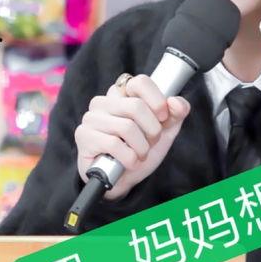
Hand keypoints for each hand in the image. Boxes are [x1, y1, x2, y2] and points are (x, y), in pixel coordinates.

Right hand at [74, 74, 190, 200]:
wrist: (123, 179)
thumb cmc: (140, 149)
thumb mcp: (165, 130)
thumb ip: (176, 113)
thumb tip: (176, 103)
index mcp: (122, 93)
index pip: (141, 82)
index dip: (158, 102)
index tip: (163, 118)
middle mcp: (103, 101)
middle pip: (136, 106)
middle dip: (152, 130)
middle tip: (150, 142)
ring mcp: (91, 118)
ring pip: (127, 127)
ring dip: (142, 148)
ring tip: (139, 154)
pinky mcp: (84, 136)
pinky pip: (113, 144)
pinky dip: (129, 158)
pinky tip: (129, 163)